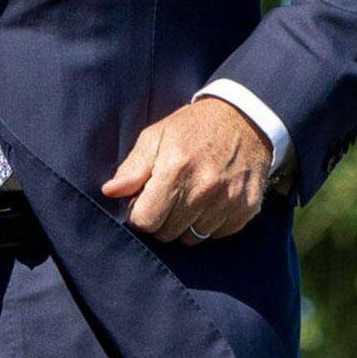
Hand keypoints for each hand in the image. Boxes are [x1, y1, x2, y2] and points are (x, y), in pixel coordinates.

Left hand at [98, 95, 272, 243]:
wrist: (246, 120)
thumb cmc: (193, 128)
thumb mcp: (157, 136)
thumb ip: (133, 167)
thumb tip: (110, 192)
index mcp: (176, 170)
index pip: (146, 221)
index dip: (140, 214)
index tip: (145, 201)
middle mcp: (204, 190)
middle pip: (167, 233)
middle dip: (161, 220)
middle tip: (168, 197)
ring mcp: (228, 202)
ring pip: (192, 238)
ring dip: (186, 224)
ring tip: (190, 197)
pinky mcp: (246, 210)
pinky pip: (217, 235)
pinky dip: (210, 223)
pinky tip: (211, 200)